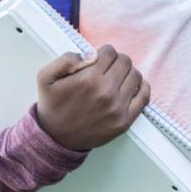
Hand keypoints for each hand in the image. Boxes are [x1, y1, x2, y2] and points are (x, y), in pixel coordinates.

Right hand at [36, 45, 150, 150]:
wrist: (55, 139)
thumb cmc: (53, 106)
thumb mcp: (46, 77)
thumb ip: (66, 59)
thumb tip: (92, 54)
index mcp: (88, 79)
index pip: (110, 52)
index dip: (104, 53)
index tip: (100, 60)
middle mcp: (105, 92)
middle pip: (125, 62)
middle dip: (116, 61)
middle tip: (108, 69)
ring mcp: (117, 108)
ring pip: (135, 75)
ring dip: (128, 73)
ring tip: (117, 78)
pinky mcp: (124, 121)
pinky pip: (144, 96)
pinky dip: (142, 87)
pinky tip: (131, 86)